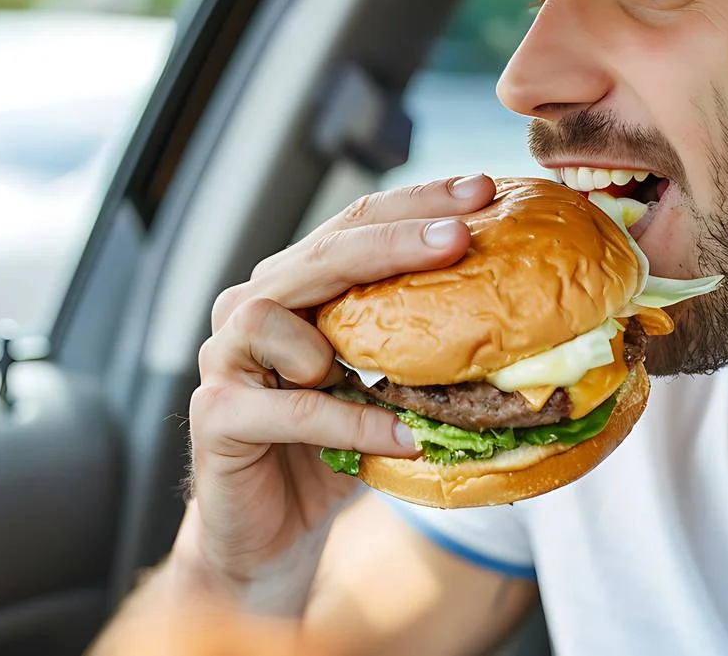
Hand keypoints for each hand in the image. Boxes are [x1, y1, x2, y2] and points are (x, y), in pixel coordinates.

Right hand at [180, 173, 495, 604]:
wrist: (268, 536)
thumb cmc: (330, 451)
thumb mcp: (381, 386)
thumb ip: (414, 343)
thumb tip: (511, 308)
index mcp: (294, 286)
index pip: (356, 226)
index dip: (416, 204)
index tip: (481, 191)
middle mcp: (251, 307)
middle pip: (321, 254)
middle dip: (394, 239)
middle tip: (458, 234)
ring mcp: (224, 358)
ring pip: (270, 315)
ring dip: (337, 334)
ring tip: (392, 368)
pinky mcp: (216, 416)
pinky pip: (287, 408)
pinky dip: (349, 419)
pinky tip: (401, 436)